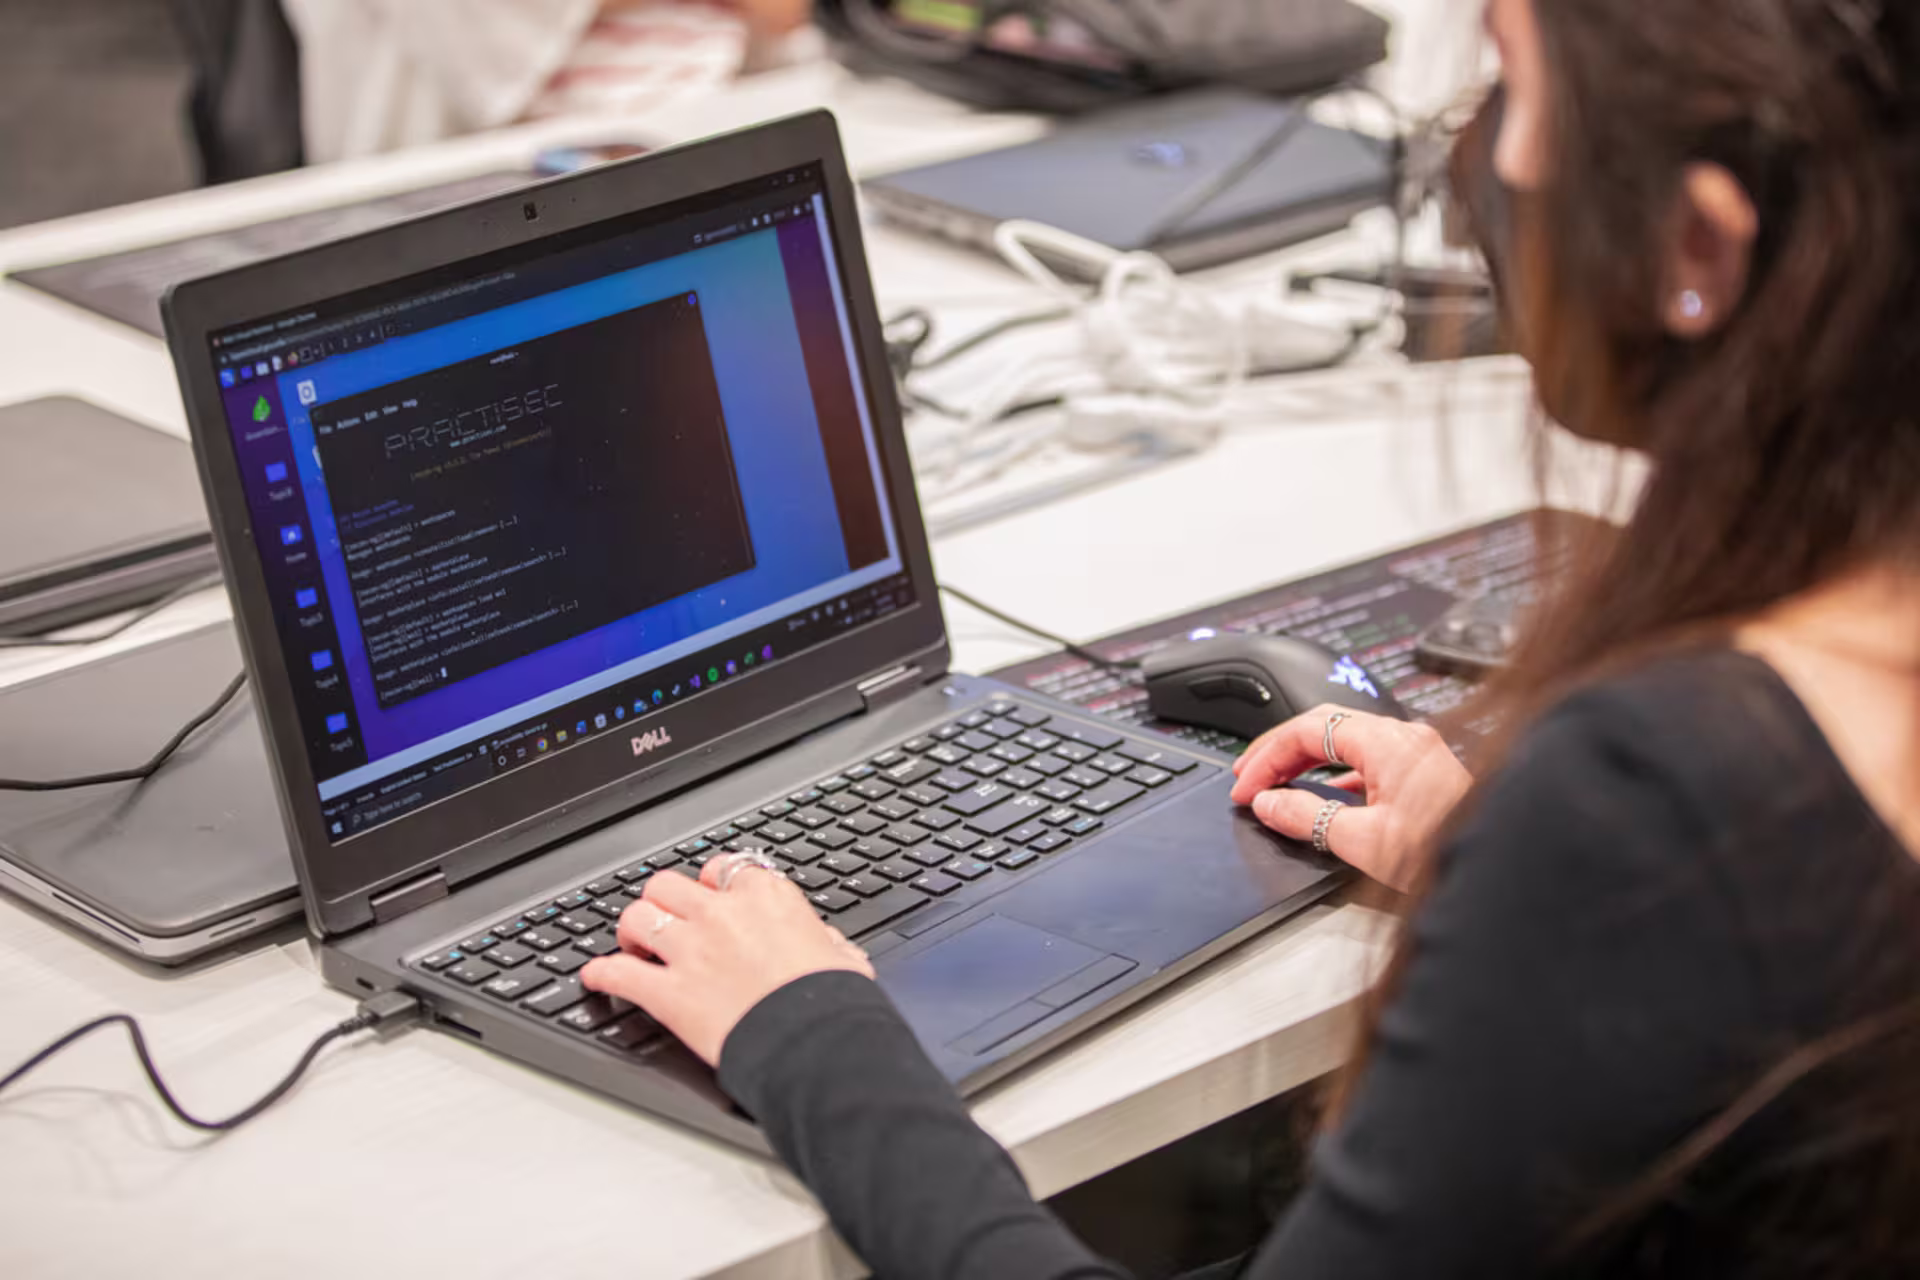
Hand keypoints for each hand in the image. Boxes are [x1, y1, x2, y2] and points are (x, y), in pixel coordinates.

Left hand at [581, 856, 873, 1066]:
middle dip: (661, 901)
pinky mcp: (669, 993)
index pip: (723, 867)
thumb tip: (829, 944)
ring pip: (637, 916)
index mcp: (766, 898)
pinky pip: (618, 973)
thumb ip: (825, 941)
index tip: (709, 895)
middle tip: (664, 920)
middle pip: (667, 884)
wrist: (819, 1043)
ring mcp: (691, 951)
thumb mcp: (842, 957)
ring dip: (630, 930)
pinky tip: (596, 978)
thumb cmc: (835, 1002)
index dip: (710, 882)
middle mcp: (722, 914)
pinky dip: (602, 974)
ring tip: (633, 945)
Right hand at [1229, 706, 1471, 893]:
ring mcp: (1417, 753)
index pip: (1308, 730)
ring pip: (1346, 743)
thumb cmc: (1446, 852)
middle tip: (1250, 778)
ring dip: (1307, 763)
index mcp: (1388, 742)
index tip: (1246, 786)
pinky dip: (1335, 776)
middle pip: (1324, 728)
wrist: (1503, 871)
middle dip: (1281, 752)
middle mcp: (1405, 738)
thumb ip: (1307, 817)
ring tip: (1277, 786)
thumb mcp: (1363, 841)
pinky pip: (1367, 762)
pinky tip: (1323, 798)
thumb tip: (1269, 804)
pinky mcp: (1424, 774)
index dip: (1267, 757)